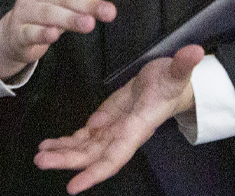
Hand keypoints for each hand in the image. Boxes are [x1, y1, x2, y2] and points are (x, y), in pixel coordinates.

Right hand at [0, 0, 119, 80]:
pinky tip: (54, 36)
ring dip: (69, 18)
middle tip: (110, 12)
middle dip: (88, 3)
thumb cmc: (48, 3)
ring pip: (48, 14)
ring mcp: (25, 11)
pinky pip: (30, 33)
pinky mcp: (19, 33)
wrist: (16, 32)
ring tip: (89, 24)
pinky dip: (41, 34)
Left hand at [34, 45, 204, 192]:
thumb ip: (183, 65)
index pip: (114, 157)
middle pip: (91, 156)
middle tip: (41, 161)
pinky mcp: (104, 121)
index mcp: (136, 129)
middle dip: (66, 161)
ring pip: (83, 148)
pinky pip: (82, 138)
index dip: (94, 173)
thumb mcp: (177, 71)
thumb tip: (195, 51)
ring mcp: (111, 130)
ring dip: (61, 153)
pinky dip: (65, 142)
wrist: (170, 84)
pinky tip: (48, 144)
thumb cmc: (173, 82)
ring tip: (39, 155)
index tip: (74, 186)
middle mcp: (121, 135)